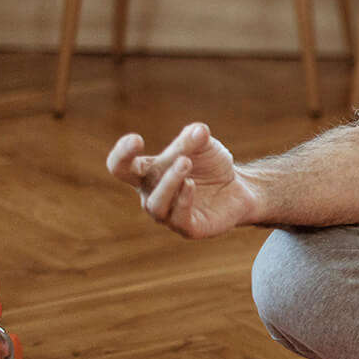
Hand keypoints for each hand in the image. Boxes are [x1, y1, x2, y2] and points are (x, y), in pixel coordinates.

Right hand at [107, 121, 260, 239]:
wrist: (237, 189)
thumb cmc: (211, 166)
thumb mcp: (206, 146)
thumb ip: (197, 138)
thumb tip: (199, 130)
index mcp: (147, 172)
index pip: (121, 164)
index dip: (122, 152)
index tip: (136, 139)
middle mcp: (151, 193)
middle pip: (125, 179)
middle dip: (125, 161)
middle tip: (140, 140)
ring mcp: (167, 213)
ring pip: (156, 203)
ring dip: (169, 181)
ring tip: (185, 162)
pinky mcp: (188, 228)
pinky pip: (178, 218)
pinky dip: (183, 200)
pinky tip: (191, 184)